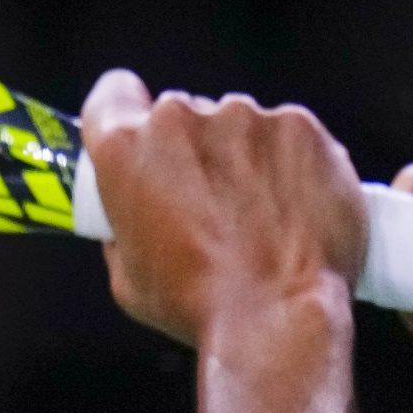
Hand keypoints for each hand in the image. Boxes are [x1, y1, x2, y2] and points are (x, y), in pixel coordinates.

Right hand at [80, 72, 365, 346]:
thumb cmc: (198, 305)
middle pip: (182, 114)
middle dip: (192, 150)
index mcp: (125, 148)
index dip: (125, 114)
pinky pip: (288, 135)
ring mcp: (245, 117)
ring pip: (238, 125)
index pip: (113, 94)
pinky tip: (294, 207)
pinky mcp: (300, 127)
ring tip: (261, 215)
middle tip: (210, 203)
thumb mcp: (126, 276)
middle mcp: (181, 118)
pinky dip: (290, 163)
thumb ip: (125, 225)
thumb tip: (141, 216)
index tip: (142, 139)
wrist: (278, 318)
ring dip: (243, 156)